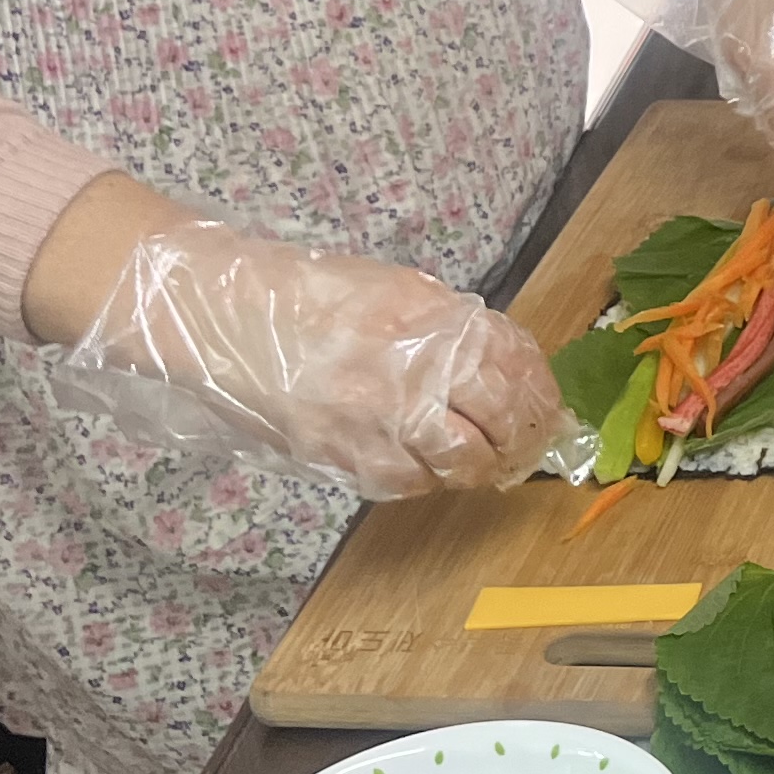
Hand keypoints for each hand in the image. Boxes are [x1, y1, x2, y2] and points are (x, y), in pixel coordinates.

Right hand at [56, 220, 564, 498]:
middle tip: (523, 443)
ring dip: (481, 466)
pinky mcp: (344, 456)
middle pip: (499, 419)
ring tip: (483, 461)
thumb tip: (507, 367)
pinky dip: (428, 478)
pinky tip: (426, 464)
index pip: (513, 364)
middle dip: (520, 437)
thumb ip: (453, 327)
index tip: (546, 407)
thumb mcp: (397, 290)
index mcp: (431, 317)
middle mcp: (412, 369)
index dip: (539, 393)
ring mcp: (378, 418)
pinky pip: (409, 483)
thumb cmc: (312, 298)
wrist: (227, 319)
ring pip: (461, 462)